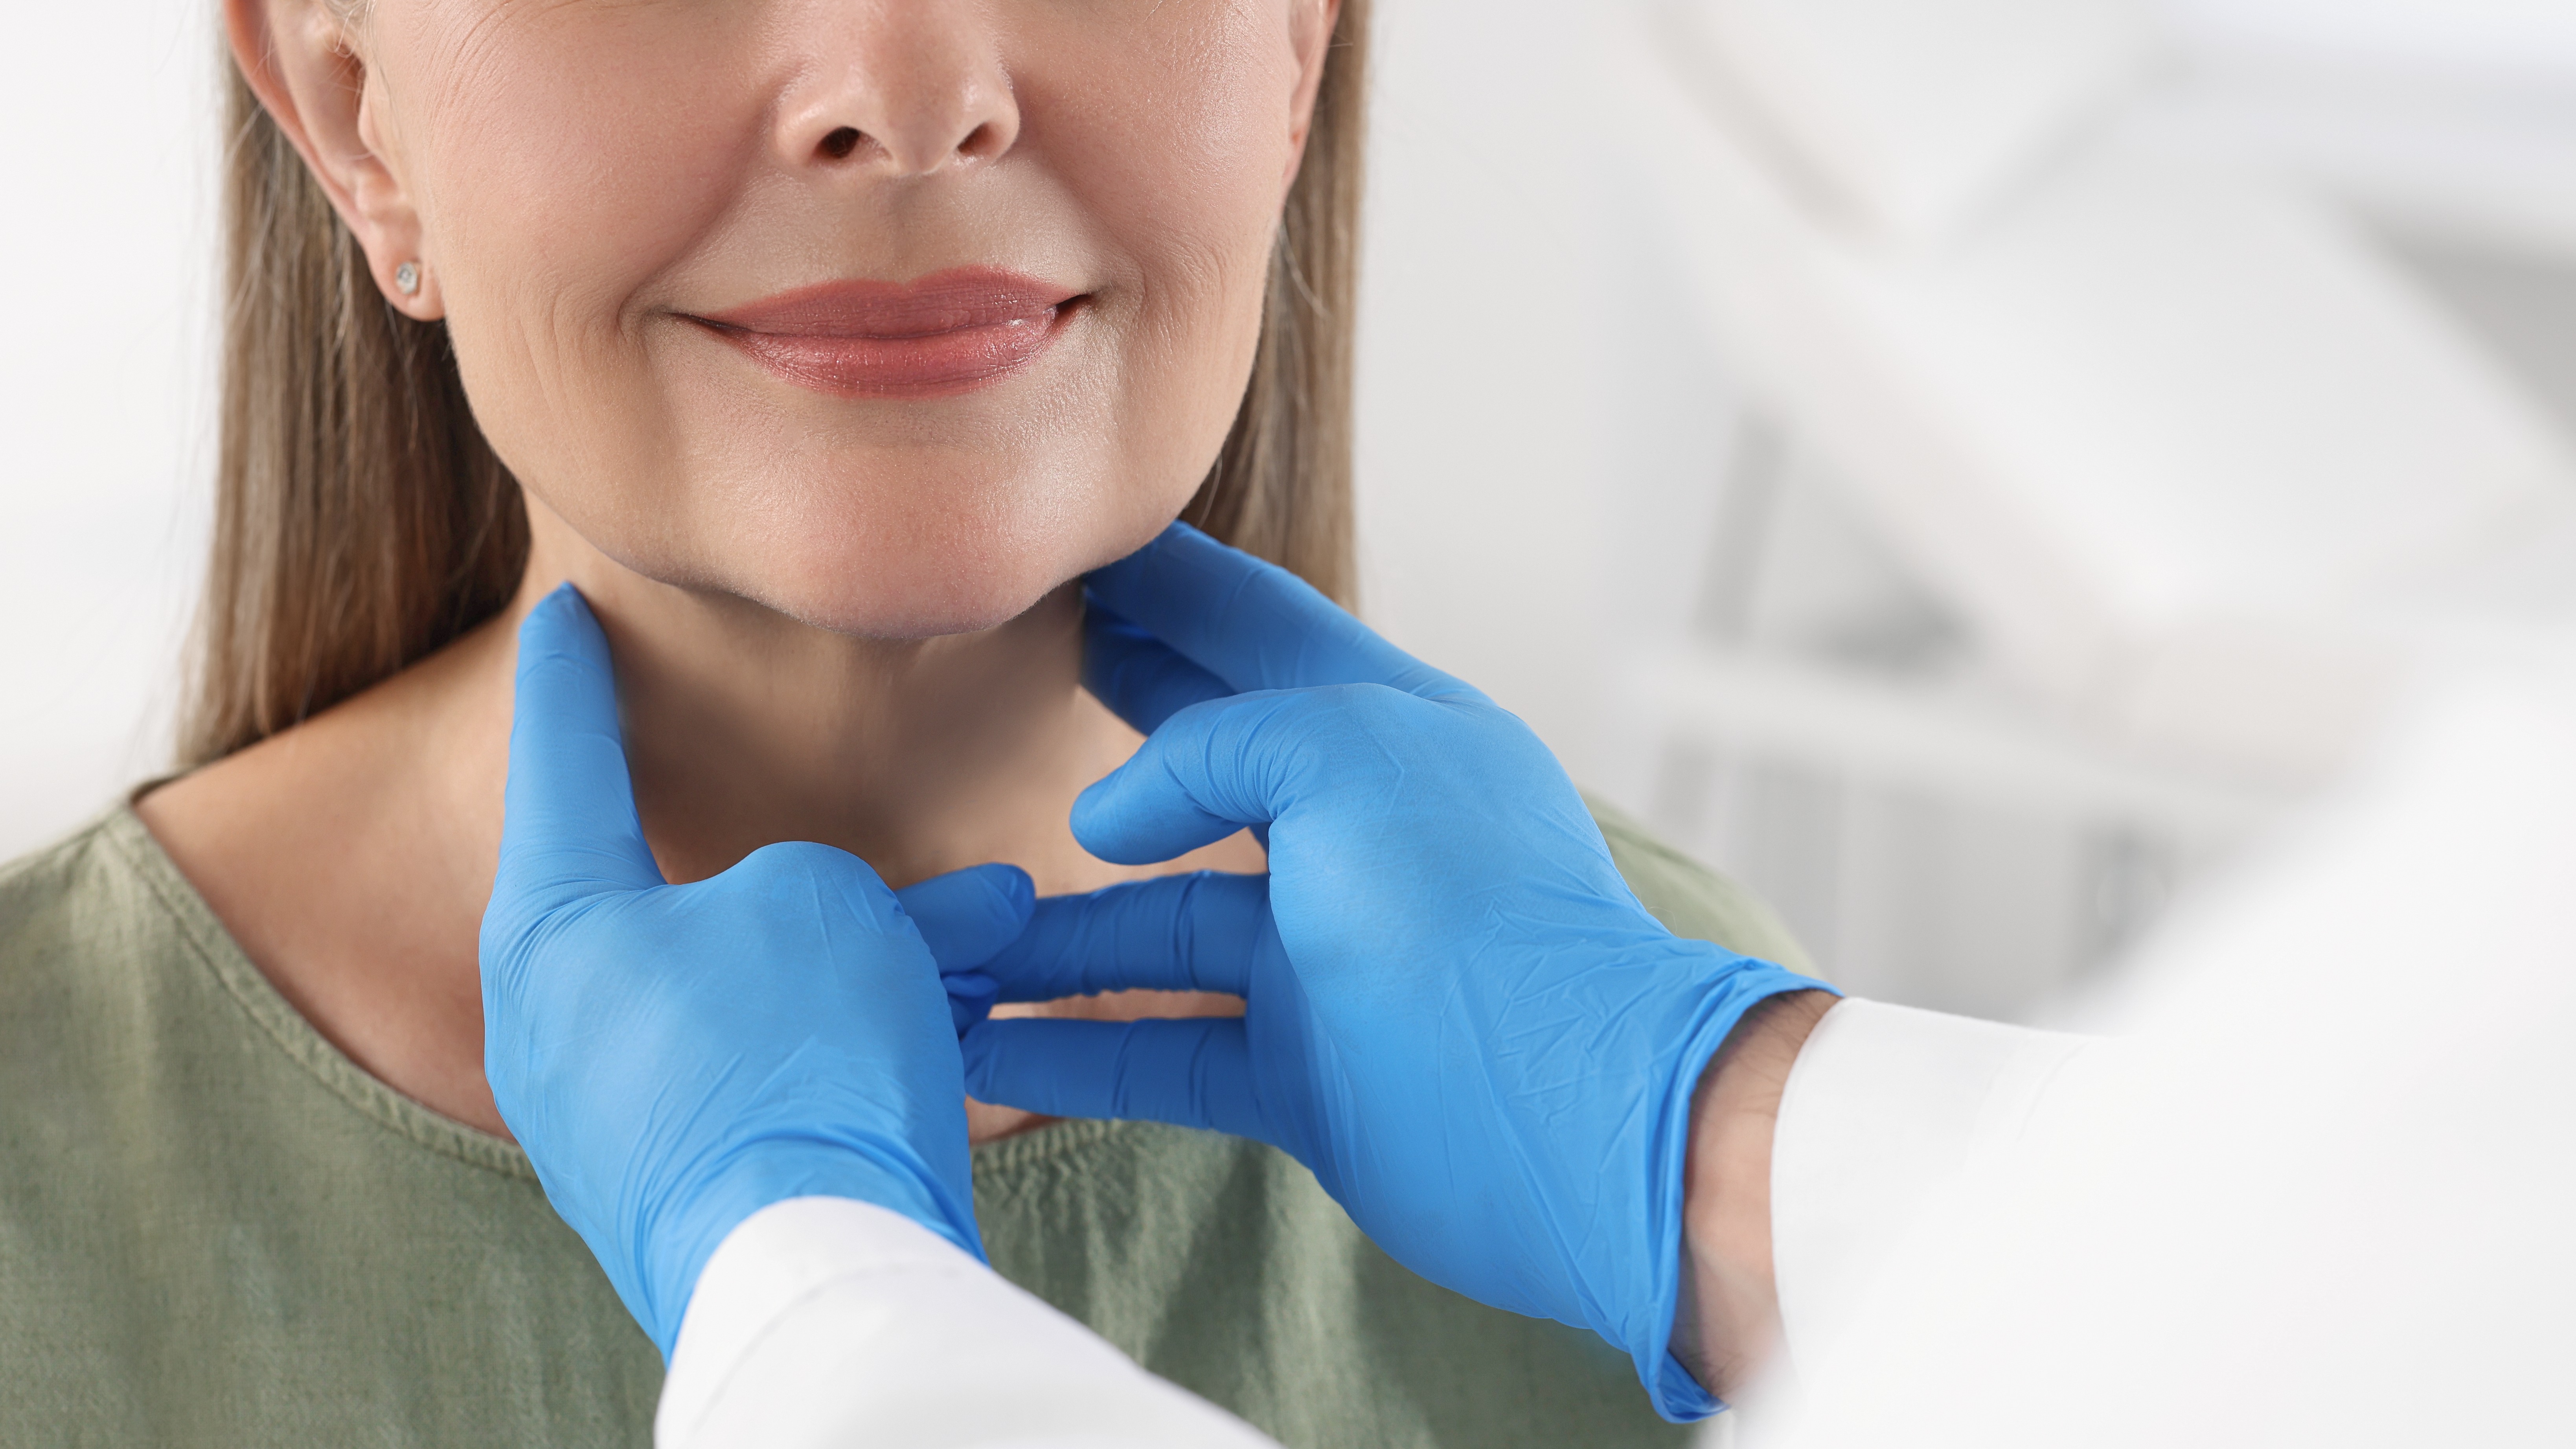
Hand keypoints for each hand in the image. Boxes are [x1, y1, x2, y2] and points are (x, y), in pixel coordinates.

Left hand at [481, 586, 1032, 1357]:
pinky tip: (961, 1015)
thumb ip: (822, 883)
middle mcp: (559, 1027)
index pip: (560, 761)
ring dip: (870, 954)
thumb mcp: (819, 902)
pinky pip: (774, 1070)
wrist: (814, 1263)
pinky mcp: (690, 1184)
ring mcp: (619, 1118)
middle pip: (685, 898)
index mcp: (552, 931)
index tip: (558, 613)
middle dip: (815, 869)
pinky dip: (855, 1033)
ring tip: (996, 929)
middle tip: (869, 811)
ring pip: (755, 990)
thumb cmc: (792, 1053)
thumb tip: (881, 925)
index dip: (569, 675)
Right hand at [958, 525, 1831, 1420]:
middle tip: (1006, 672)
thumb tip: (1104, 820)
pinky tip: (980, 1044)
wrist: (1572, 1117)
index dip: (1170, 584)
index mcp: (1387, 733)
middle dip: (1108, 721)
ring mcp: (1325, 957)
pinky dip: (1068, 1052)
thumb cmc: (1475, 913)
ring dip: (1049, 935)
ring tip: (943, 931)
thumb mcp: (1344, 758)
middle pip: (1199, 766)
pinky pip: (1157, 1050)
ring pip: (1155, 928)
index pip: (1257, 628)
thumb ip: (1211, 748)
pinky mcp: (1303, 1069)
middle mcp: (1353, 839)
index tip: (1084, 544)